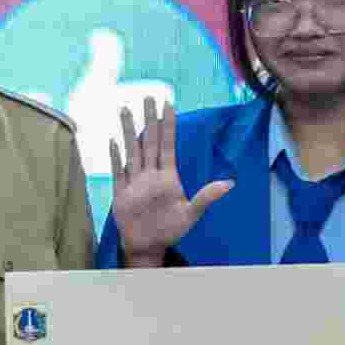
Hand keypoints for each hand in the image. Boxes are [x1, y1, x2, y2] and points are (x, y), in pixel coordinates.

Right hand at [109, 98, 230, 261]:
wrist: (148, 247)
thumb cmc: (171, 230)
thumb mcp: (191, 214)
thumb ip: (207, 197)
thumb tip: (230, 184)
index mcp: (168, 177)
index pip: (168, 145)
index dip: (168, 126)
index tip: (169, 105)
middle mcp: (150, 175)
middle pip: (149, 141)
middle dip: (149, 119)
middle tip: (148, 98)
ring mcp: (135, 182)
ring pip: (132, 150)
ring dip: (128, 131)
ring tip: (125, 110)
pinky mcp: (121, 193)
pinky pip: (118, 171)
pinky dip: (116, 157)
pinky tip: (114, 142)